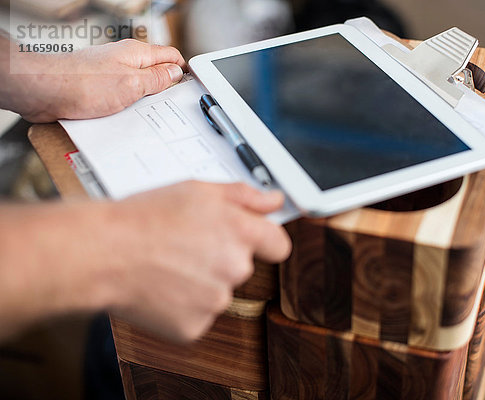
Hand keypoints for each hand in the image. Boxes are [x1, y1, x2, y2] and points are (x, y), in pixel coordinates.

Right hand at [0, 182, 290, 342]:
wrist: (100, 253)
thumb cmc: (142, 218)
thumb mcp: (197, 190)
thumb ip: (244, 196)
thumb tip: (274, 201)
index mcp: (241, 232)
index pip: (279, 245)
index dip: (266, 241)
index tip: (253, 241)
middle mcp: (235, 268)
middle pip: (242, 267)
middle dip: (221, 258)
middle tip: (186, 246)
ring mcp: (215, 301)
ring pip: (217, 292)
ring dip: (199, 283)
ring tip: (167, 265)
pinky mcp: (194, 326)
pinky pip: (197, 315)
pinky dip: (181, 306)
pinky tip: (161, 288)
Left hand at [1, 37, 185, 121]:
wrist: (43, 90)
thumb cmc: (81, 84)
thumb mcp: (131, 84)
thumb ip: (156, 79)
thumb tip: (176, 73)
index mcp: (136, 54)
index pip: (171, 56)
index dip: (184, 71)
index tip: (191, 88)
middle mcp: (124, 61)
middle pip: (155, 72)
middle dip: (165, 90)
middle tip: (170, 108)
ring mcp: (111, 73)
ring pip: (139, 86)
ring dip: (145, 101)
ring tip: (147, 116)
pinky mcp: (98, 87)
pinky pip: (122, 97)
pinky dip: (128, 107)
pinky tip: (127, 119)